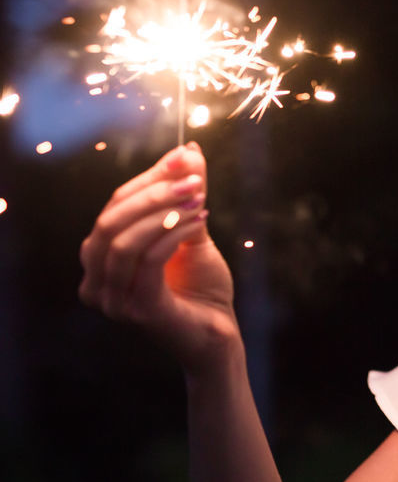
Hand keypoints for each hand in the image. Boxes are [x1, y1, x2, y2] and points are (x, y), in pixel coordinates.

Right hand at [79, 142, 238, 374]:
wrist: (219, 330)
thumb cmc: (201, 284)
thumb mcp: (192, 230)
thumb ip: (186, 195)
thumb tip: (189, 150)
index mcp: (100, 258)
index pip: (113, 207)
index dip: (148, 178)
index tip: (184, 156)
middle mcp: (96, 280)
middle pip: (109, 221)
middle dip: (153, 193)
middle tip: (193, 178)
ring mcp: (112, 299)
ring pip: (122, 241)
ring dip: (162, 212)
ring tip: (200, 200)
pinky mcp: (136, 310)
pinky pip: (147, 261)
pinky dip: (173, 235)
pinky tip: (200, 222)